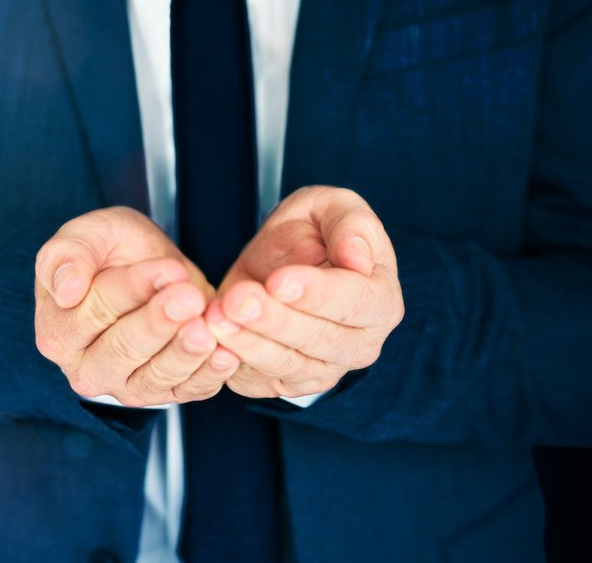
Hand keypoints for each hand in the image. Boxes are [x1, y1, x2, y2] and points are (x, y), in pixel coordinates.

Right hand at [33, 207, 242, 406]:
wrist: (152, 267)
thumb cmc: (112, 251)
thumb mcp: (87, 235)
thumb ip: (66, 256)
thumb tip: (67, 289)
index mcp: (58, 331)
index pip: (94, 312)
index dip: (132, 289)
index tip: (167, 269)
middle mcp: (86, 367)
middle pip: (122, 349)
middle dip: (159, 321)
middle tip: (189, 297)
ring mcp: (124, 386)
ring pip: (155, 376)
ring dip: (184, 352)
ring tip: (207, 328)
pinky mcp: (163, 394)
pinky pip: (186, 391)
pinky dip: (208, 375)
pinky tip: (226, 354)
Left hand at [203, 186, 403, 399]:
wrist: (278, 261)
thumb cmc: (315, 234)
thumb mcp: (333, 208)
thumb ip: (352, 225)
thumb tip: (358, 259)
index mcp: (381, 300)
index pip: (356, 303)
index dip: (317, 294)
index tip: (279, 280)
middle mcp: (360, 343)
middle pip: (319, 339)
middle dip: (274, 319)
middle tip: (237, 299)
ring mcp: (324, 368)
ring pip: (288, 365)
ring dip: (249, 343)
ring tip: (216, 316)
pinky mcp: (286, 383)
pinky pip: (259, 381)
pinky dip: (233, 364)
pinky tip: (211, 341)